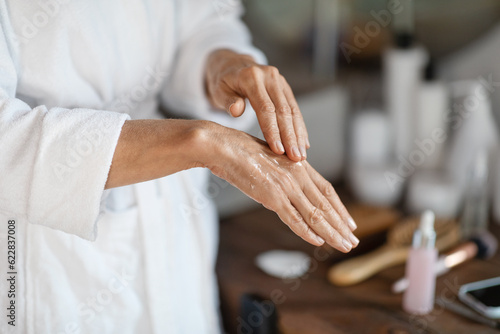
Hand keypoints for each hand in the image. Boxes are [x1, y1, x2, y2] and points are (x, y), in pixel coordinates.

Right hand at [201, 122, 357, 251]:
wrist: (224, 146)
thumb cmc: (242, 151)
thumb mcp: (271, 160)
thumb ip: (284, 173)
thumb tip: (290, 188)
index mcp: (299, 165)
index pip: (327, 191)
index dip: (340, 208)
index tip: (350, 223)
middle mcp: (297, 175)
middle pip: (325, 205)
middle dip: (341, 225)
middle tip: (353, 241)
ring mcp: (286, 186)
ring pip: (314, 214)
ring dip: (332, 232)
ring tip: (345, 245)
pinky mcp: (271, 196)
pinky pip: (293, 218)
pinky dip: (307, 231)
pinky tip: (318, 241)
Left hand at [205, 49, 308, 161]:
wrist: (232, 64)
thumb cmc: (223, 82)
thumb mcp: (218, 90)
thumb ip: (227, 100)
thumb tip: (237, 111)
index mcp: (252, 77)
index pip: (266, 108)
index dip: (273, 130)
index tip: (278, 150)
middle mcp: (269, 76)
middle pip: (283, 111)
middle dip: (290, 136)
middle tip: (295, 158)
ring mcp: (280, 81)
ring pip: (293, 111)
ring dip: (298, 134)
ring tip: (301, 155)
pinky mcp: (285, 87)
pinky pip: (295, 109)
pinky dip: (299, 127)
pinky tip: (304, 143)